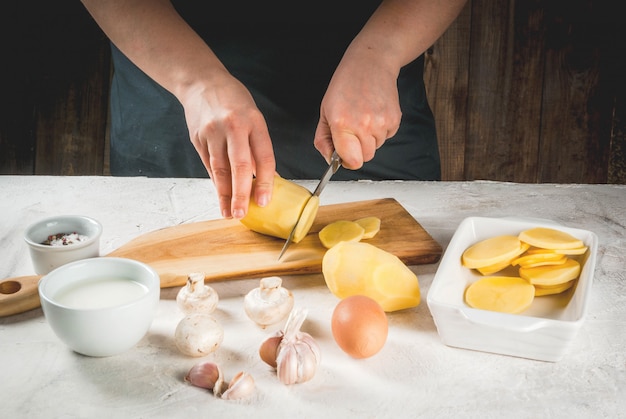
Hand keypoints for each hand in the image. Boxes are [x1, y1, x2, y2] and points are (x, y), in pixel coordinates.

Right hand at [182, 69, 275, 218]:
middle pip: (239, 166)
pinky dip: (215, 183)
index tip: (265, 201)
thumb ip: (258, 146)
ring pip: (220, 169)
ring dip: (225, 194)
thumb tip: (265, 179)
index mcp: (253, 121)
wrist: (201, 82)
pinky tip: (220, 196)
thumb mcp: (253, 117)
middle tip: (243, 214)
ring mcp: (212, 132)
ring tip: (229, 212)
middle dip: (242, 194)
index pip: (263, 156)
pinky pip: (208, 165)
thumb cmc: (233, 102)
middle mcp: (233, 126)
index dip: (265, 182)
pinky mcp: (197, 138)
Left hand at [313, 52, 400, 168]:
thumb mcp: (325, 111)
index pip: (352, 161)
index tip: (344, 156)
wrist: (370, 64)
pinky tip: (374, 113)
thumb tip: (330, 159)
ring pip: (376, 147)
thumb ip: (323, 139)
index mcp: (342, 123)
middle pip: (365, 157)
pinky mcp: (394, 120)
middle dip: (358, 150)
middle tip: (353, 131)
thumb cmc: (345, 85)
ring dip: (369, 139)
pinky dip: (380, 131)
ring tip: (363, 117)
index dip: (347, 161)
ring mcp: (381, 122)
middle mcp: (363, 125)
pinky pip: (386, 137)